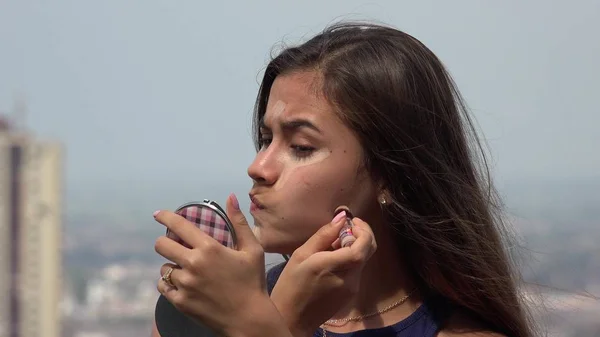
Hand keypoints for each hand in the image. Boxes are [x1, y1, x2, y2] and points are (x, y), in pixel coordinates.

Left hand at [154, 193, 289, 336]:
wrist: (249, 319)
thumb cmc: (253, 282)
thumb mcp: (252, 250)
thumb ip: (239, 222)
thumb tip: (231, 197)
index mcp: (209, 248)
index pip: (178, 225)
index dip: (164, 216)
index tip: (157, 214)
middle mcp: (193, 264)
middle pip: (161, 245)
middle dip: (164, 242)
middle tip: (173, 246)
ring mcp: (185, 285)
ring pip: (164, 268)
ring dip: (172, 266)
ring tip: (186, 271)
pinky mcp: (180, 302)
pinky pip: (163, 287)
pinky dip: (169, 284)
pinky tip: (181, 284)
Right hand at [270, 213, 377, 336]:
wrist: (292, 319)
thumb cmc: (291, 284)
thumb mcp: (301, 254)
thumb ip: (324, 235)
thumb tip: (342, 217)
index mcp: (335, 266)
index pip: (363, 246)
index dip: (363, 230)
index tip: (352, 221)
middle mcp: (350, 278)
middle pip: (368, 251)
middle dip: (362, 235)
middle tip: (347, 227)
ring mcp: (353, 288)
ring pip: (363, 260)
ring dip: (355, 246)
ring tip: (335, 243)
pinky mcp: (351, 294)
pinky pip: (356, 270)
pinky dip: (350, 259)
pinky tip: (334, 259)